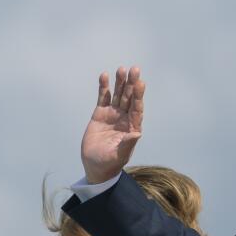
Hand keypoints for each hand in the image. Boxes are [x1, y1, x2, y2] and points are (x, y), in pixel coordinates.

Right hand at [81, 65, 144, 183]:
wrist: (95, 166)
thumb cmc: (110, 163)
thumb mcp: (119, 155)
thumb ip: (128, 144)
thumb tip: (137, 133)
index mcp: (132, 127)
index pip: (137, 108)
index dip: (138, 96)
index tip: (140, 83)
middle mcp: (124, 118)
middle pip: (129, 98)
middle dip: (131, 84)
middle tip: (134, 69)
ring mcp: (112, 115)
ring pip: (117, 95)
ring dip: (119, 83)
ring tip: (121, 69)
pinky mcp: (100, 114)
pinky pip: (103, 98)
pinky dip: (104, 87)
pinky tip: (104, 76)